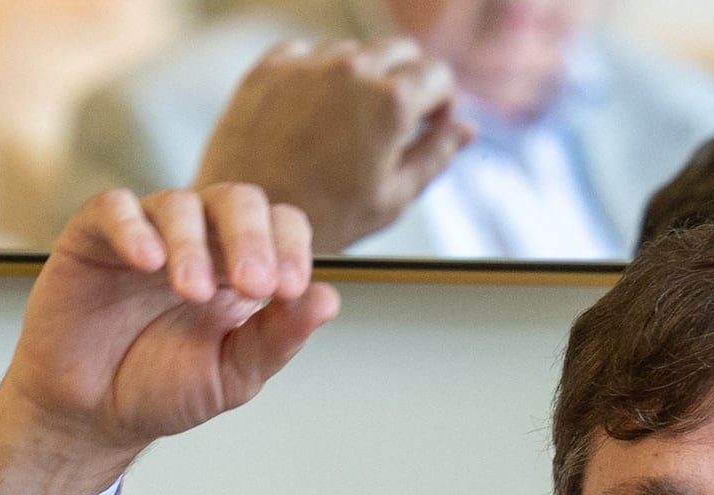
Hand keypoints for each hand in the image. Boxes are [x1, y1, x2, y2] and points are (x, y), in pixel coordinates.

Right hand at [0, 185, 338, 494]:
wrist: (88, 417)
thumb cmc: (158, 391)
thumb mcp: (230, 376)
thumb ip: (277, 339)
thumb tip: (329, 299)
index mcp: (239, 266)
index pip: (280, 225)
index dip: (290, 247)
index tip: (288, 290)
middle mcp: (197, 238)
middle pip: (238, 201)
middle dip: (252, 239)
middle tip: (254, 286)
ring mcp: (146, 231)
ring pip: (180, 203)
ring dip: (192, 245)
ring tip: (191, 293)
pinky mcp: (94, 235)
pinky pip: (114, 208)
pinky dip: (133, 228)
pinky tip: (147, 262)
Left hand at [196, 39, 473, 254]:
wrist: (246, 226)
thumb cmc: (322, 221)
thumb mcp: (393, 197)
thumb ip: (436, 155)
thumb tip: (466, 129)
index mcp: (390, 101)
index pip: (437, 74)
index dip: (440, 101)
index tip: (429, 122)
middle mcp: (351, 69)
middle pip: (400, 49)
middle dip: (406, 79)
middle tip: (392, 122)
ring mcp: (307, 64)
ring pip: (353, 50)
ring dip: (359, 78)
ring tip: (344, 126)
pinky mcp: (269, 67)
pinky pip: (306, 55)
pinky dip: (315, 76)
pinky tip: (310, 114)